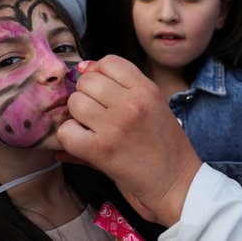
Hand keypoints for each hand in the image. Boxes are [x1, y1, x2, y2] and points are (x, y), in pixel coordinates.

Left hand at [57, 55, 201, 225]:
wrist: (175, 180)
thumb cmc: (163, 142)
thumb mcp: (153, 102)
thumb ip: (123, 83)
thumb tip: (84, 67)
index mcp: (146, 89)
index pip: (108, 61)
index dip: (100, 73)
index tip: (104, 90)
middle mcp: (131, 103)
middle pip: (87, 80)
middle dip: (88, 95)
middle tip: (98, 113)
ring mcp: (115, 126)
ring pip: (75, 102)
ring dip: (78, 115)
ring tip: (93, 127)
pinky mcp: (101, 150)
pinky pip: (67, 131)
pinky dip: (70, 137)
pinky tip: (85, 142)